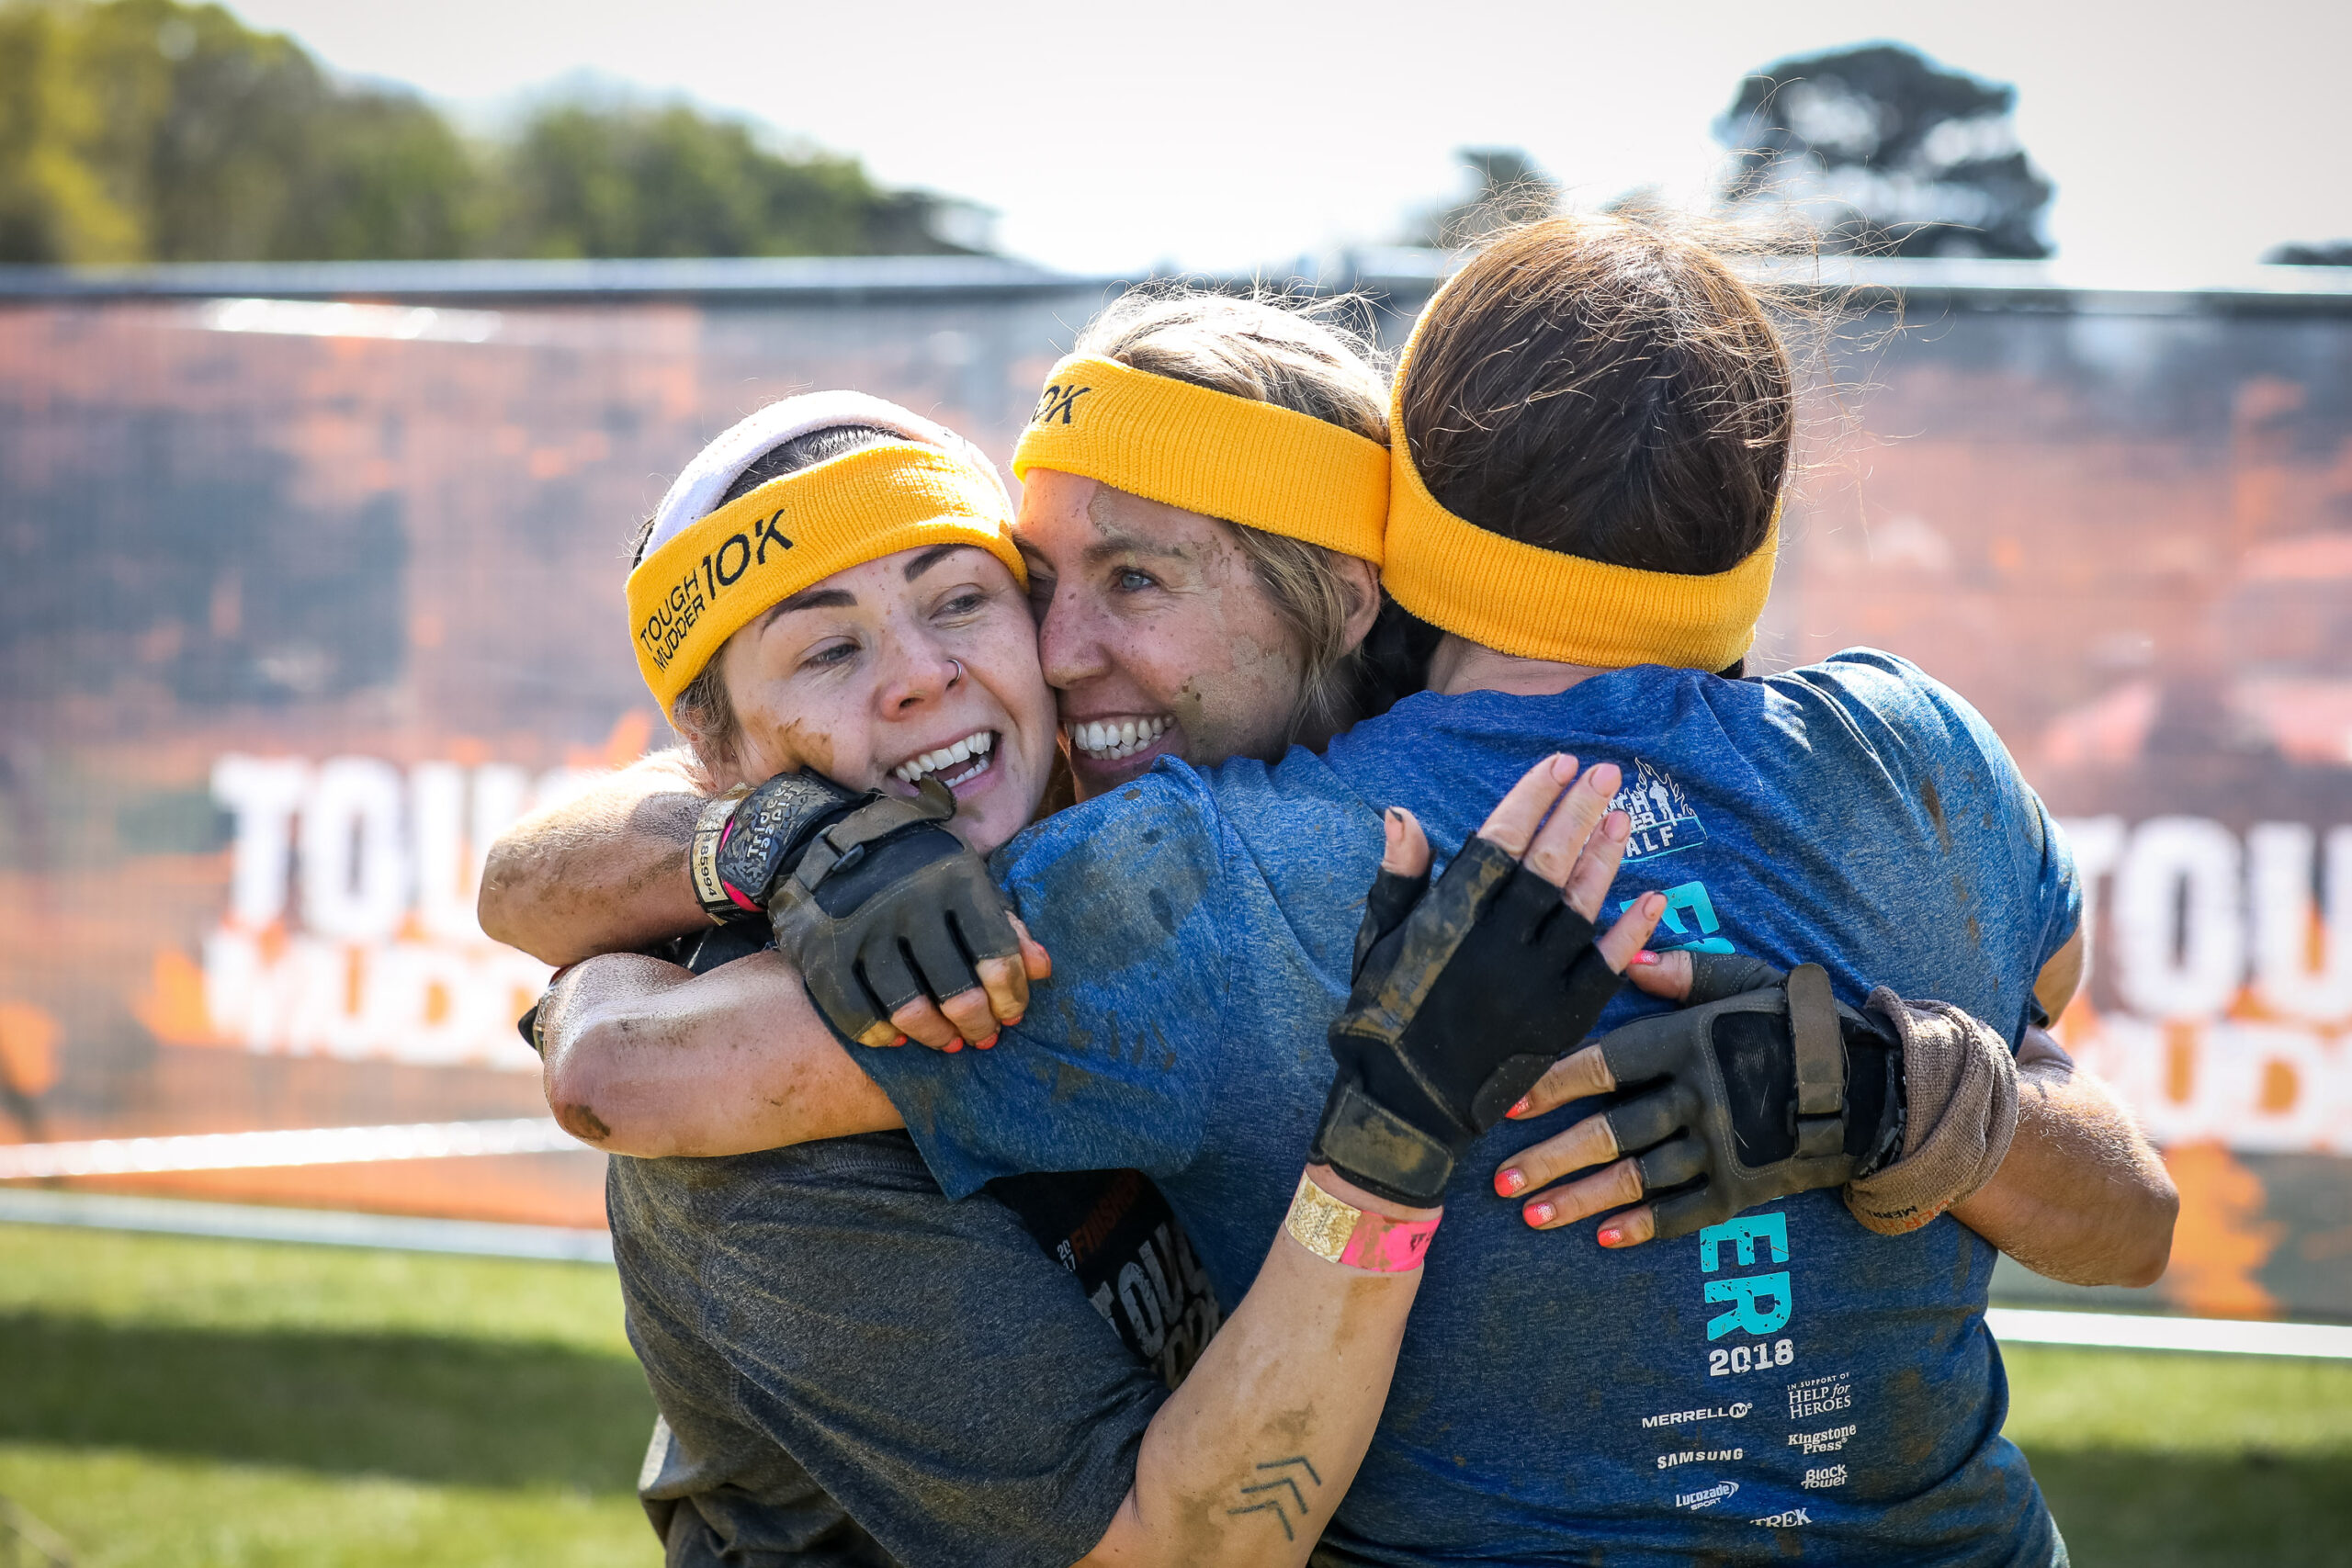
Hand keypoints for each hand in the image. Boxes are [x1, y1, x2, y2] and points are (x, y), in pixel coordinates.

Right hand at [758, 775, 1048, 1051]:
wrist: (827, 836)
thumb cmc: (916, 866)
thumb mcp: (966, 878)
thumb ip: (1006, 924)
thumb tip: (1043, 970)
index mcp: (955, 880)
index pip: (997, 955)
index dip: (1012, 996)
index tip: (1011, 1014)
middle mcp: (910, 904)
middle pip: (957, 992)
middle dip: (978, 1025)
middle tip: (983, 1037)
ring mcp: (863, 929)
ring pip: (909, 1009)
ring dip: (936, 1037)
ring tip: (949, 1043)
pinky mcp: (822, 951)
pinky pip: (856, 1013)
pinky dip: (881, 1034)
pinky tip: (898, 1037)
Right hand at [1310, 755, 1666, 1206]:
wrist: (1406, 1106)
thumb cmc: (1382, 1018)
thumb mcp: (1378, 942)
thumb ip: (1400, 878)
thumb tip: (1403, 814)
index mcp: (1449, 920)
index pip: (1500, 842)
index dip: (1532, 798)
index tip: (1558, 764)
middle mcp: (1496, 946)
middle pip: (1548, 863)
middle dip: (1578, 812)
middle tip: (1605, 773)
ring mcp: (1533, 985)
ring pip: (1579, 907)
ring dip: (1604, 858)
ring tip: (1622, 817)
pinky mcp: (1561, 1021)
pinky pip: (1603, 966)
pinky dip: (1629, 932)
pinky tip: (1652, 898)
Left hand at [1491, 950, 1902, 1245]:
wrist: (1877, 1087)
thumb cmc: (1798, 1024)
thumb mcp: (1748, 981)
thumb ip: (1686, 973)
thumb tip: (1627, 957)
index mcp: (1691, 1042)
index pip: (1606, 1064)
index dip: (1553, 1083)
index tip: (1508, 1101)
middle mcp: (1701, 1097)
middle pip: (1611, 1131)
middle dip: (1551, 1159)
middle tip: (1502, 1181)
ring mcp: (1723, 1148)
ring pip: (1639, 1178)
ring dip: (1582, 1200)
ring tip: (1532, 1216)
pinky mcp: (1746, 1188)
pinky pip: (1686, 1212)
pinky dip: (1644, 1227)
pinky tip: (1604, 1237)